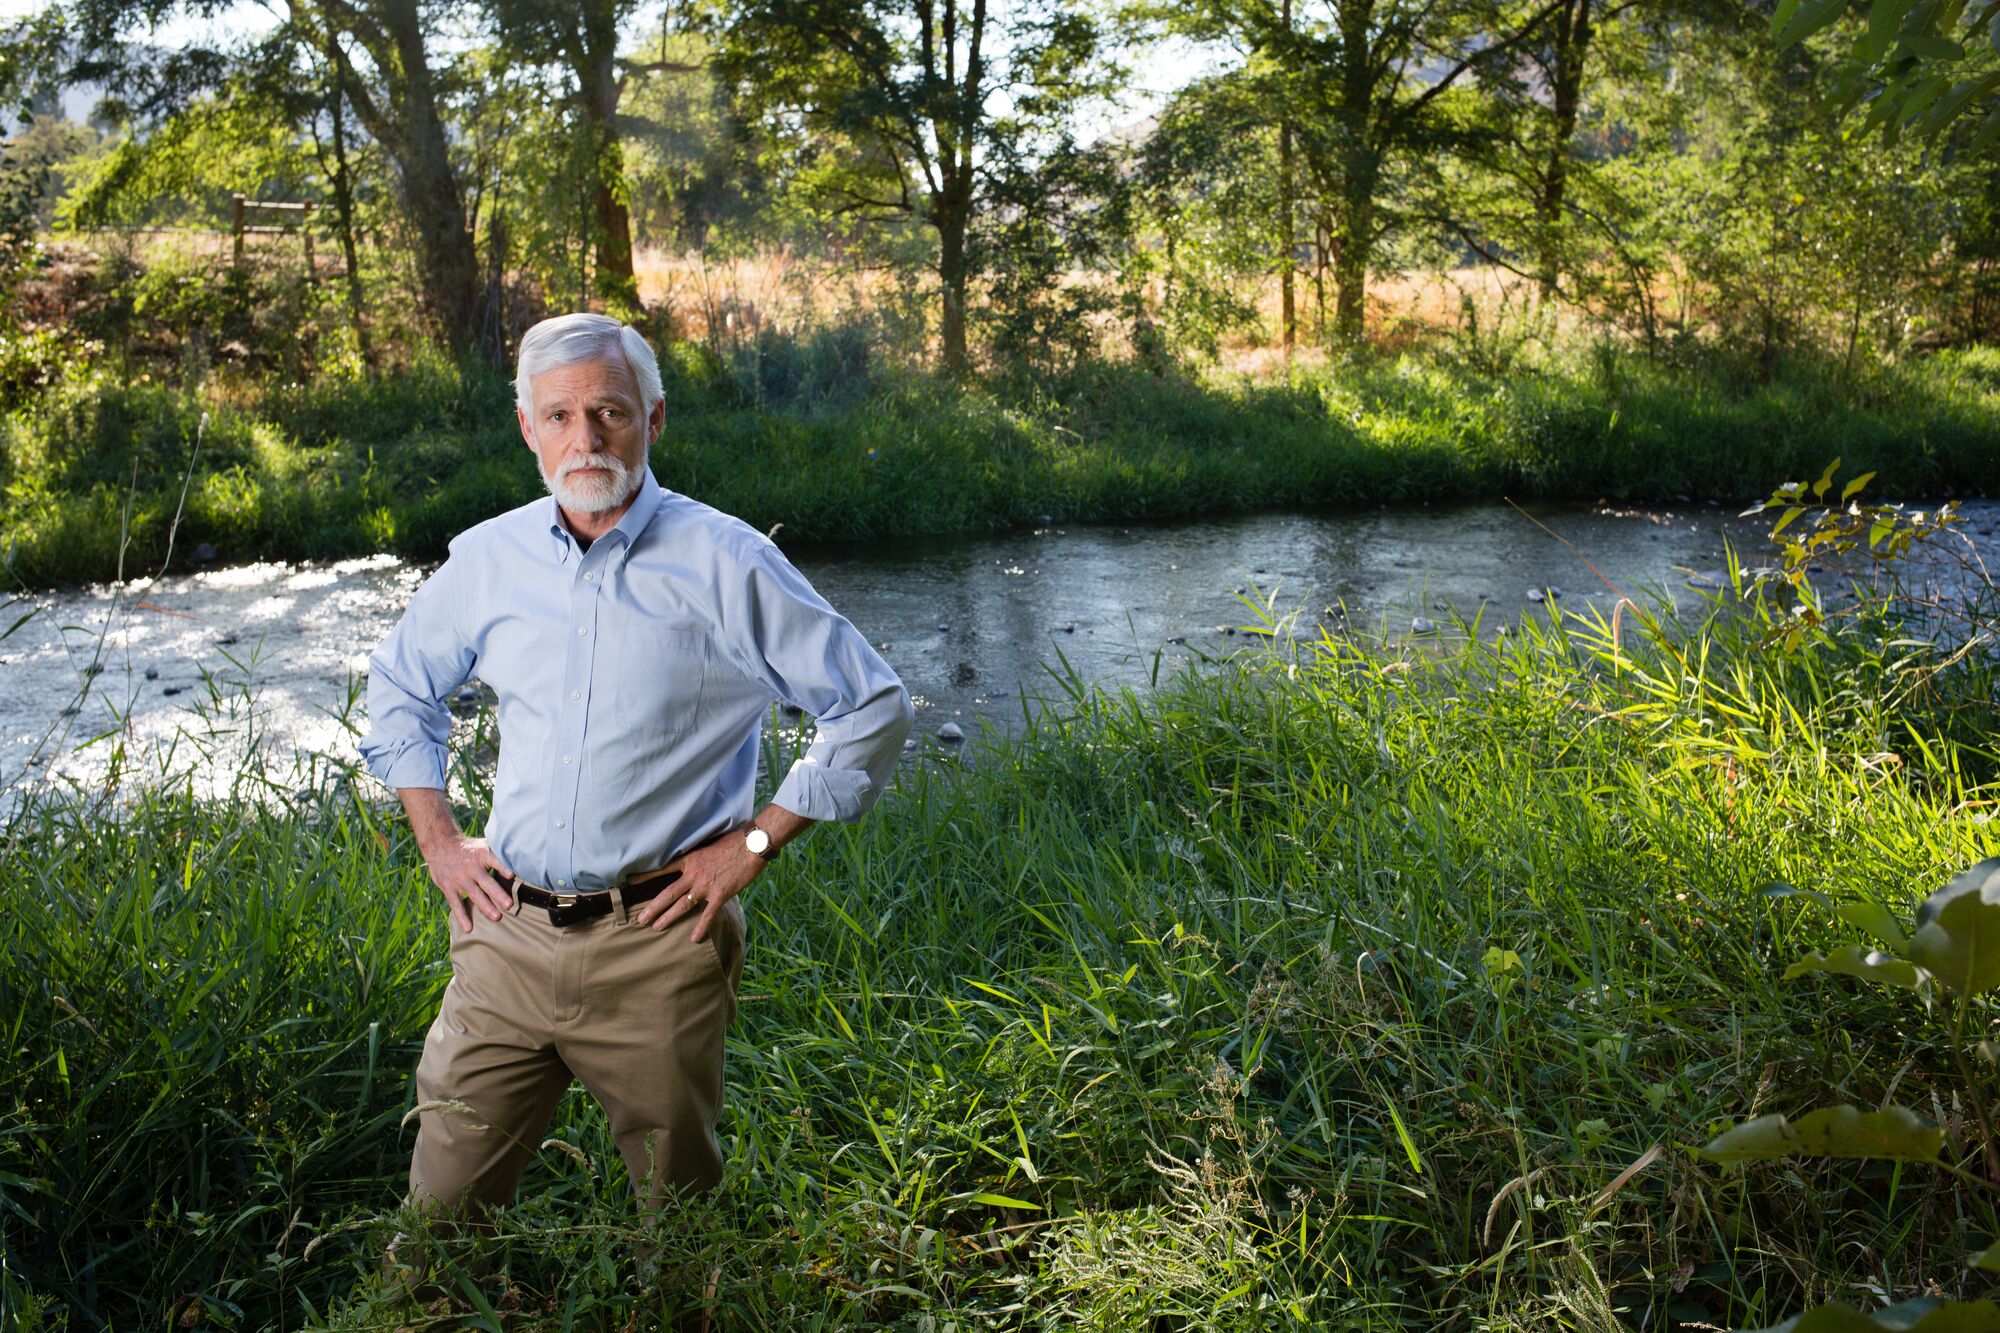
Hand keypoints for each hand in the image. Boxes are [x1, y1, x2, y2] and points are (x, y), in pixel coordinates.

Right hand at [422, 834, 514, 932]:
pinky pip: (456, 904)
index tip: (512, 875)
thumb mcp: (482, 845)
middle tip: (509, 905)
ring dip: (485, 906)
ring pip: (474, 894)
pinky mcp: (448, 887)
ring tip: (497, 917)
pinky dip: (462, 916)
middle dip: (498, 894)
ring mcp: (459, 878)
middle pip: (486, 882)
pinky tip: (469, 928)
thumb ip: (498, 853)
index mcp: (481, 854)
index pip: (493, 860)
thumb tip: (521, 858)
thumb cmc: (469, 848)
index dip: (502, 867)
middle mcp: (470, 867)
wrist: (439, 844)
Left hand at [635, 824, 764, 942]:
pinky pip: (707, 915)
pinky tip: (693, 939)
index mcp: (690, 859)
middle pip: (667, 893)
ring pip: (682, 905)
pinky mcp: (720, 894)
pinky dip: (701, 928)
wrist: (752, 845)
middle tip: (640, 919)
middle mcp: (693, 874)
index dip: (646, 876)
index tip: (630, 882)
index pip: (663, 869)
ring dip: (668, 917)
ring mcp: (706, 886)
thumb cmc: (734, 841)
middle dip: (653, 907)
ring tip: (656, 928)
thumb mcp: (709, 844)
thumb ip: (699, 856)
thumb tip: (695, 863)